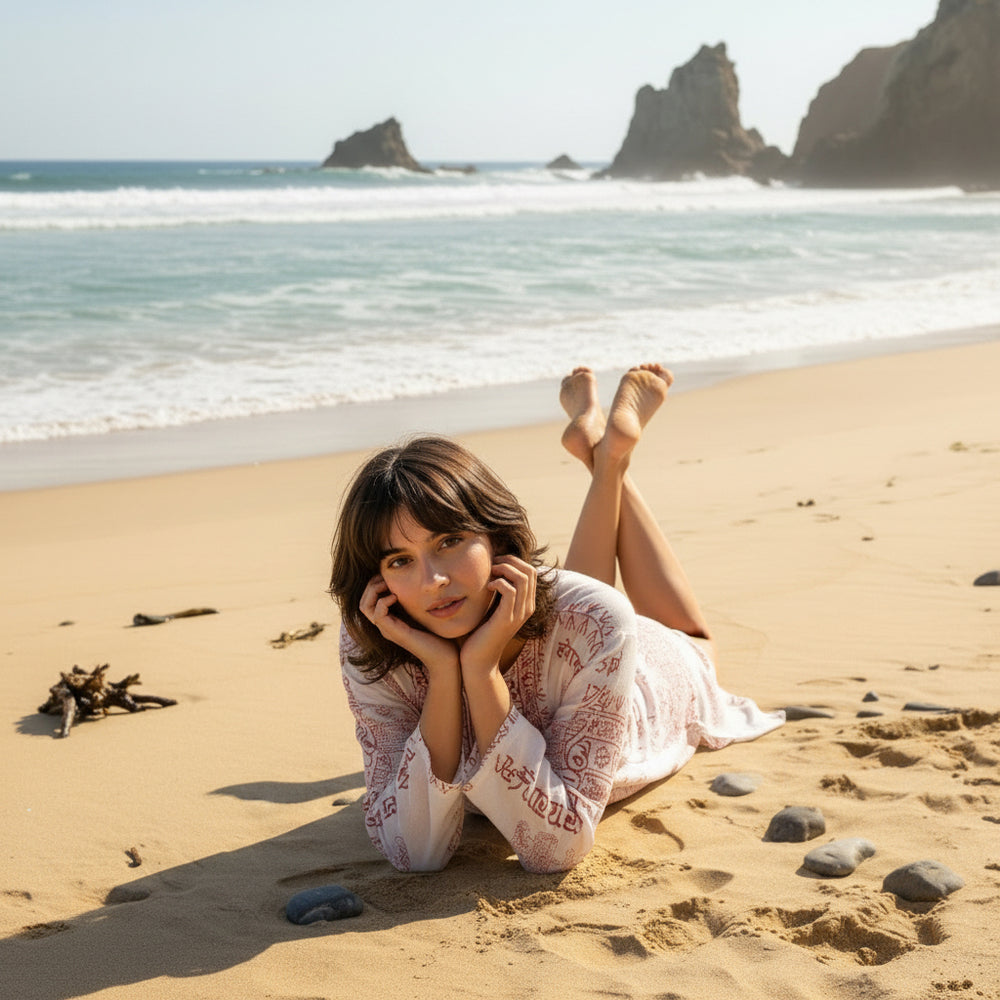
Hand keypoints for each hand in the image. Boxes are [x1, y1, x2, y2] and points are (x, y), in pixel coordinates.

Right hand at [360, 575, 458, 674]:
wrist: (445, 656)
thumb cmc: (438, 634)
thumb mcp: (423, 610)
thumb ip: (416, 598)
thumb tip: (417, 579)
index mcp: (390, 619)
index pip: (368, 599)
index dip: (374, 583)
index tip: (387, 574)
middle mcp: (385, 625)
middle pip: (363, 602)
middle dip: (371, 585)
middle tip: (385, 577)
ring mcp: (387, 630)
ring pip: (365, 607)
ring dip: (374, 590)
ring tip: (388, 584)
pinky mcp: (394, 633)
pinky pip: (377, 614)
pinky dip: (383, 601)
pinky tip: (396, 596)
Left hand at [459, 555, 536, 678]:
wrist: (477, 661)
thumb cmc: (480, 633)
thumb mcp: (492, 607)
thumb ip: (497, 591)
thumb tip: (491, 569)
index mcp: (526, 604)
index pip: (531, 571)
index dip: (514, 561)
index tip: (494, 563)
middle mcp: (527, 608)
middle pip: (530, 571)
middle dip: (509, 561)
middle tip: (491, 565)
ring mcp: (519, 614)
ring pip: (522, 578)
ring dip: (503, 569)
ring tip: (489, 574)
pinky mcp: (507, 619)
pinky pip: (509, 590)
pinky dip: (497, 582)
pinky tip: (486, 588)